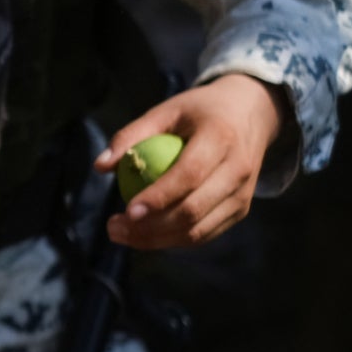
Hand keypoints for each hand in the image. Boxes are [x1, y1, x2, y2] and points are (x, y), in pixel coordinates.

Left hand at [96, 73, 283, 249]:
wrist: (251, 114)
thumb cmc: (199, 112)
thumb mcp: (166, 111)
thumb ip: (131, 135)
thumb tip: (100, 166)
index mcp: (220, 138)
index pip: (189, 175)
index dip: (158, 197)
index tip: (127, 211)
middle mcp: (238, 169)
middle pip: (194, 210)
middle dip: (150, 227)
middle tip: (113, 228)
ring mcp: (243, 194)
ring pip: (199, 230)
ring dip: (158, 240)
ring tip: (122, 235)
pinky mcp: (241, 209)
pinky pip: (205, 234)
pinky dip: (173, 240)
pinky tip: (145, 235)